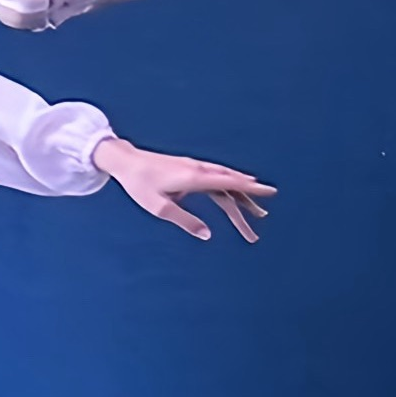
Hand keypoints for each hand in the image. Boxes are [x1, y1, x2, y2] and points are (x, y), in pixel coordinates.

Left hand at [92, 137, 274, 241]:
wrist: (125, 161)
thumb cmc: (140, 185)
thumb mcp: (160, 208)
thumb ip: (185, 221)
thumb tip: (207, 235)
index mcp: (194, 178)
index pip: (229, 183)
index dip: (251, 189)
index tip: (269, 192)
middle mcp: (198, 170)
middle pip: (230, 184)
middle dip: (248, 199)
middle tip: (262, 216)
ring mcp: (194, 166)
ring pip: (224, 179)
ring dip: (240, 192)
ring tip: (254, 208)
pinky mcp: (189, 167)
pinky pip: (214, 175)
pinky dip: (228, 182)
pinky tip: (235, 186)